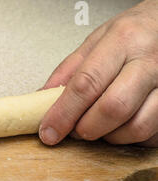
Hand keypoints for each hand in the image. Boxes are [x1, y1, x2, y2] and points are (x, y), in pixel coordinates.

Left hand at [40, 0, 157, 146]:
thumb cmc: (134, 33)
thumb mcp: (96, 41)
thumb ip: (68, 71)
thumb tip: (41, 100)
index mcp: (122, 41)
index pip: (86, 83)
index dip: (63, 113)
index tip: (49, 131)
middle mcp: (149, 61)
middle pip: (112, 109)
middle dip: (86, 128)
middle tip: (76, 129)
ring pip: (136, 127)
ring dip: (110, 136)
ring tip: (101, 124)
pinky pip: (152, 134)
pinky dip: (132, 138)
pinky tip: (124, 123)